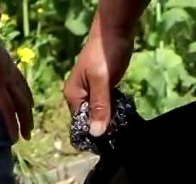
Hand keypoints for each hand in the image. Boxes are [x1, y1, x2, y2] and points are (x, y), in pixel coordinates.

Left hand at [0, 28, 32, 140]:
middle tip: (28, 135)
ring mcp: (12, 72)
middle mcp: (8, 80)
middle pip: (22, 104)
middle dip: (26, 120)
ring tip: (30, 119)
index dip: (12, 125)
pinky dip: (27, 94)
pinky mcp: (12, 65)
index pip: (7, 110)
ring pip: (26, 93)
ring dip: (29, 108)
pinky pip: (23, 83)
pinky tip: (26, 97)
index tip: (16, 139)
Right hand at [64, 21, 134, 135]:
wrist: (115, 30)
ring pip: (99, 113)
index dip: (93, 133)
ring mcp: (91, 91)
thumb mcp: (102, 81)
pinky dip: (113, 109)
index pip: (80, 123)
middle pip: (90, 119)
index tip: (109, 141)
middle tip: (119, 132)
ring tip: (122, 123)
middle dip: (103, 126)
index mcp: (73, 95)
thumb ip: (100, 106)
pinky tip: (122, 112)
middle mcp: (79, 95)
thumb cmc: (105, 53)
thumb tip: (96, 133)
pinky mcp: (102, 87)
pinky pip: (106, 104)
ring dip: (109, 118)